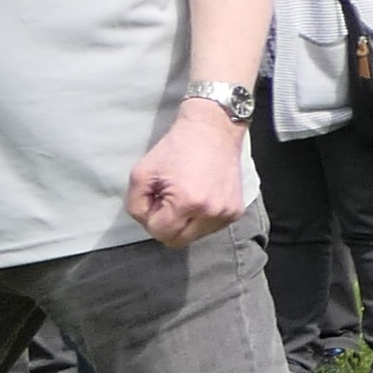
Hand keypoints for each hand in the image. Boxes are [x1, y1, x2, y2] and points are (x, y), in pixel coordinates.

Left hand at [125, 100, 248, 246]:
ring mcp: (226, 214)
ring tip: (184, 197)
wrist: (214, 131)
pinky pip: (210, 228)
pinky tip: (200, 197)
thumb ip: (135, 204)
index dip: (151, 218)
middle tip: (166, 202)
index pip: (159, 233)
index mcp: (187, 202)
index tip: (154, 199)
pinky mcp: (236, 212)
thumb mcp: (141, 172)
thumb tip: (147, 222)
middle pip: (178, 241)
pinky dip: (200, 218)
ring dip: (184, 223)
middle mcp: (211, 212)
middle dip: (167, 225)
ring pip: (194, 237)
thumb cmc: (176, 148)